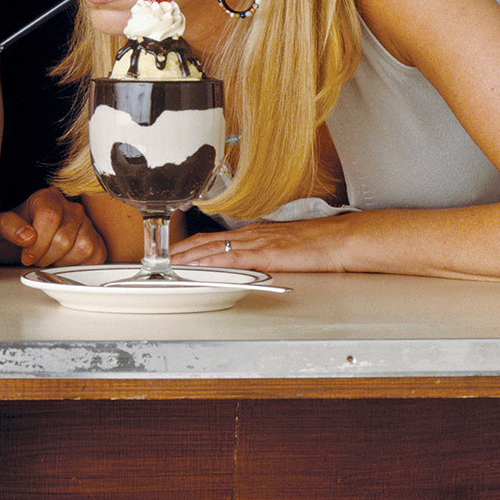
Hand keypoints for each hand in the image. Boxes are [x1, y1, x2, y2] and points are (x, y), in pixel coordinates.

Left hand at [0, 187, 106, 266]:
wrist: (21, 244)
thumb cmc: (12, 234)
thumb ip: (8, 226)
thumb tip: (27, 236)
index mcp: (47, 197)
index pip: (50, 217)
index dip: (37, 243)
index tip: (26, 256)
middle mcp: (71, 207)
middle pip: (64, 238)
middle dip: (46, 256)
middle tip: (36, 259)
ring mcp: (86, 223)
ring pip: (83, 248)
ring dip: (62, 262)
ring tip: (49, 258)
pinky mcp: (97, 240)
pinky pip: (95, 256)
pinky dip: (79, 265)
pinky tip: (63, 261)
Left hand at [171, 218, 348, 273]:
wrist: (338, 240)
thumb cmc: (318, 244)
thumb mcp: (284, 246)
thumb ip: (264, 253)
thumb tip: (250, 262)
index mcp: (254, 233)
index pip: (214, 237)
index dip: (191, 244)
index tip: (174, 251)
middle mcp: (251, 235)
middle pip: (206, 241)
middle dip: (181, 250)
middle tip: (161, 258)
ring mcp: (256, 243)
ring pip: (213, 248)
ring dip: (189, 256)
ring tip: (170, 263)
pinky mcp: (265, 255)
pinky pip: (232, 259)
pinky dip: (211, 262)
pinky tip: (198, 267)